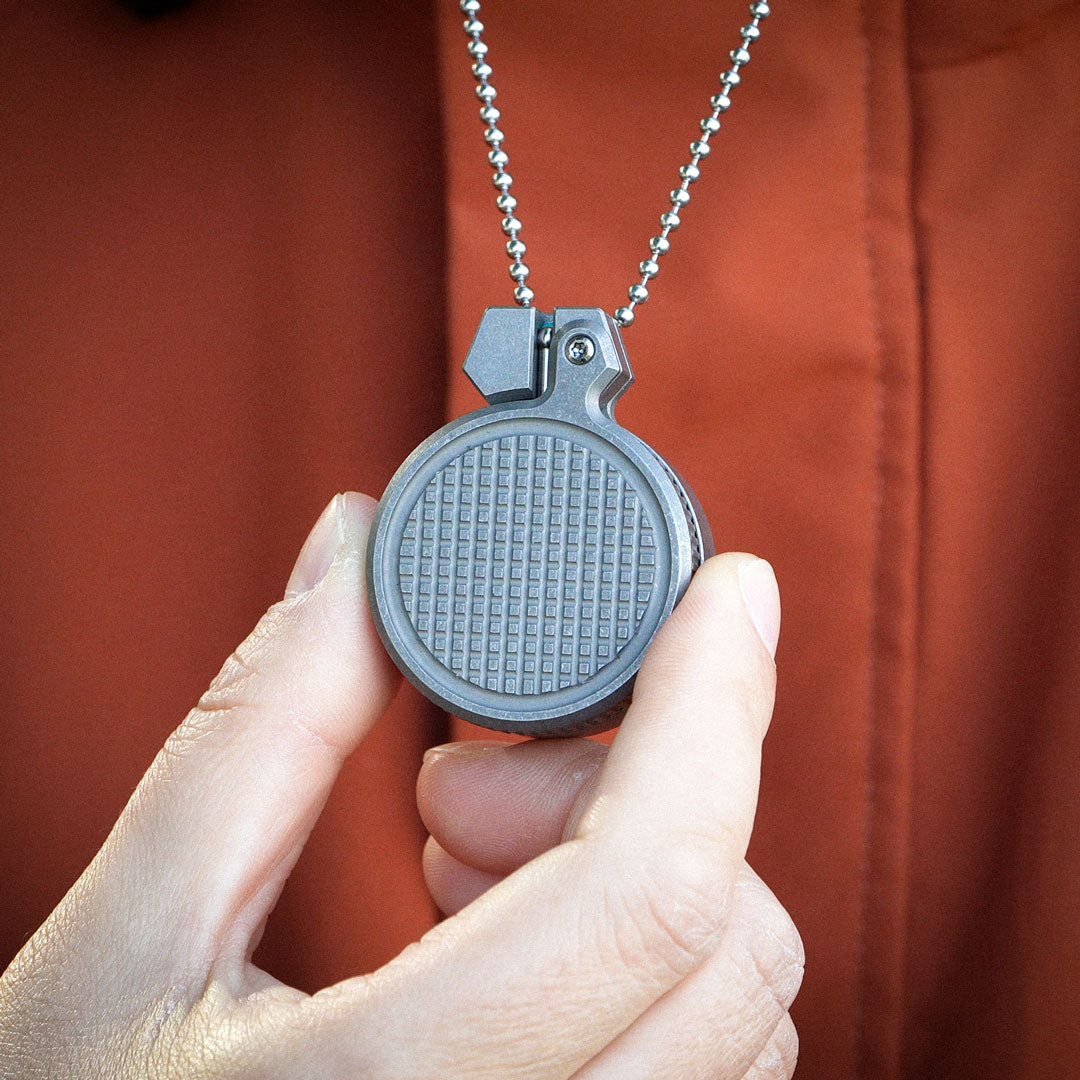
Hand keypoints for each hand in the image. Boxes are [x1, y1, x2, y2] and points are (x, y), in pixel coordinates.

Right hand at [0, 492, 801, 1078]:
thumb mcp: (140, 919)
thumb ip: (268, 719)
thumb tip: (358, 550)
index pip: (643, 886)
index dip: (709, 706)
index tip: (726, 594)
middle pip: (726, 939)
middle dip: (631, 800)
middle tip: (468, 788)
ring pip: (746, 1007)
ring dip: (644, 882)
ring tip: (473, 874)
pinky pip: (721, 1065)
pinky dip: (659, 963)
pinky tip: (522, 947)